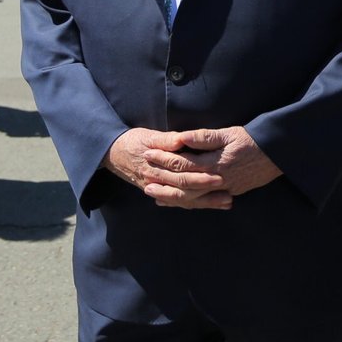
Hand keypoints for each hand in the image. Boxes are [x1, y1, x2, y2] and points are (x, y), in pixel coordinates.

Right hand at [105, 127, 228, 208]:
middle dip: (208, 191)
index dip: (200, 177)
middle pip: (186, 190)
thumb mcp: (148, 136)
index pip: (181, 174)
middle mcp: (157, 181)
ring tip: (228, 201)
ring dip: (206, 202)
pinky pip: (180, 202)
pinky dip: (196, 204)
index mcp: (156, 166)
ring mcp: (159, 189)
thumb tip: (181, 140)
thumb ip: (166, 140)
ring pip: (185, 200)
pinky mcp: (161, 191)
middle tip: (228, 189)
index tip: (219, 176)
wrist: (113, 153)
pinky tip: (213, 204)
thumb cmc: (133, 141)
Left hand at [147, 126, 281, 202]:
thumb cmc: (253, 140)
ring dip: (170, 196)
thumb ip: (204, 138)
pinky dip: (186, 202)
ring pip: (191, 198)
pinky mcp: (228, 194)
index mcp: (215, 163)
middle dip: (161, 178)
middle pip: (183, 183)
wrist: (279, 155)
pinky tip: (174, 201)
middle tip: (143, 174)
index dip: (164, 158)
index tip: (148, 152)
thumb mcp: (230, 133)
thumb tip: (180, 138)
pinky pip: (202, 202)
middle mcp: (217, 180)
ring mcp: (223, 190)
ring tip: (152, 193)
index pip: (182, 163)